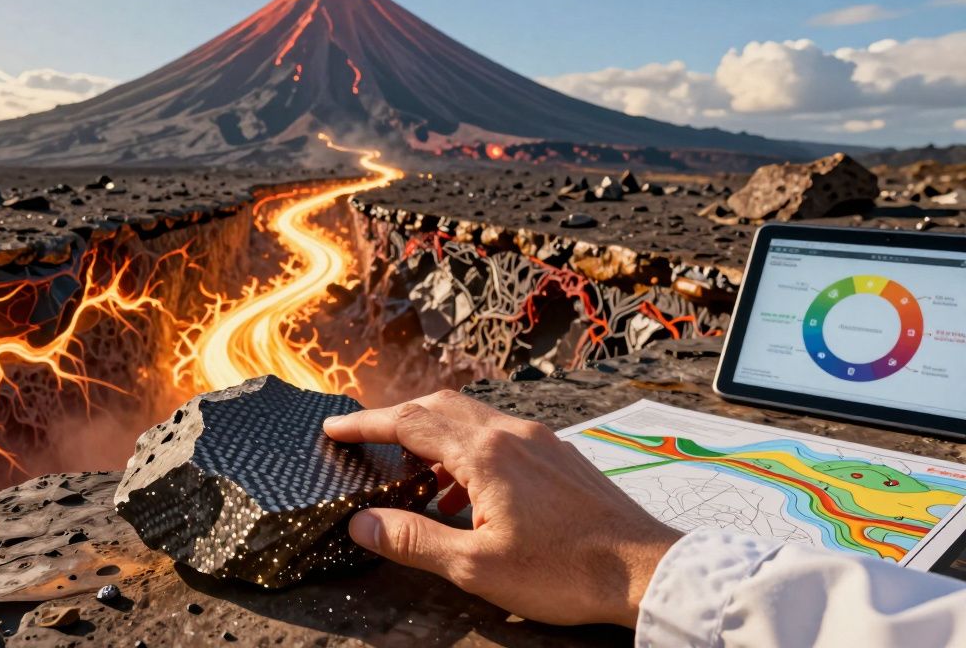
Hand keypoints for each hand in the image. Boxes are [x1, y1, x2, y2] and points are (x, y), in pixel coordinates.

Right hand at [323, 390, 680, 627]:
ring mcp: (539, 442)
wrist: (645, 570)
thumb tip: (362, 524)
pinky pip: (499, 438)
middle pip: (438, 407)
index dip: (365, 424)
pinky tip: (467, 496)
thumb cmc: (565, 571)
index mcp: (485, 453)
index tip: (333, 429)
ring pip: (471, 421)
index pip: (408, 422)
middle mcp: (511, 434)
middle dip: (396, 421)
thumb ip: (414, 540)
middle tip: (365, 442)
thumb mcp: (476, 566)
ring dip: (434, 439)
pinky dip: (467, 453)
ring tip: (413, 480)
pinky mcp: (557, 457)